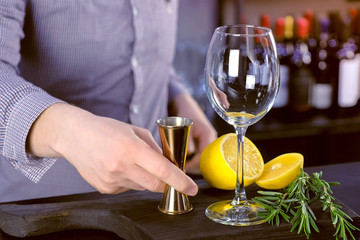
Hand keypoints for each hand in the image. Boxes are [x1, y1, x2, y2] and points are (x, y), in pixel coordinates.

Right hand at [27, 103, 197, 195]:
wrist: (73, 136)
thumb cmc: (105, 129)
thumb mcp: (134, 130)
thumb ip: (153, 147)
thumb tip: (168, 162)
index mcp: (131, 148)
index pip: (163, 170)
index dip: (181, 181)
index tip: (192, 188)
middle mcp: (121, 166)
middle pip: (156, 185)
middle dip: (165, 181)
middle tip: (164, 172)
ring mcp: (112, 180)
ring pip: (142, 187)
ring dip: (146, 178)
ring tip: (132, 162)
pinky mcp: (105, 188)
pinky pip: (128, 188)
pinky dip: (131, 180)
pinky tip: (119, 167)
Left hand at [168, 94, 217, 173]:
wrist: (186, 105)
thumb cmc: (185, 113)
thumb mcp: (185, 126)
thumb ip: (188, 140)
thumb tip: (190, 154)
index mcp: (208, 134)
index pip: (205, 155)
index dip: (194, 164)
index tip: (183, 167)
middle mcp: (211, 139)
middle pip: (205, 159)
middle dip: (194, 166)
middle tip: (181, 168)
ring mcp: (208, 141)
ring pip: (203, 157)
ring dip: (193, 163)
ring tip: (181, 165)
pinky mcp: (204, 142)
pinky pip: (200, 153)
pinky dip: (193, 158)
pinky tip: (184, 159)